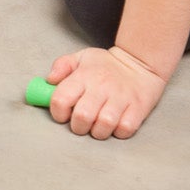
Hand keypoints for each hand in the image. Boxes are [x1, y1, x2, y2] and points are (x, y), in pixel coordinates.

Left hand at [44, 46, 166, 139]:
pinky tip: (116, 125)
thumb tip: (49, 80)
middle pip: (82, 116)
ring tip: (99, 125)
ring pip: (104, 125)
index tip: (63, 114)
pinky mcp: (139, 108)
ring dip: (98, 131)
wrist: (140, 63)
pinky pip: (125, 129)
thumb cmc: (105, 65)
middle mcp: (102, 87)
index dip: (58, 113)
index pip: (60, 99)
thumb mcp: (81, 58)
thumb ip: (61, 66)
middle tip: (82, 123)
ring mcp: (121, 98)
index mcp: (84, 76)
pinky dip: (119, 132)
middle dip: (78, 127)